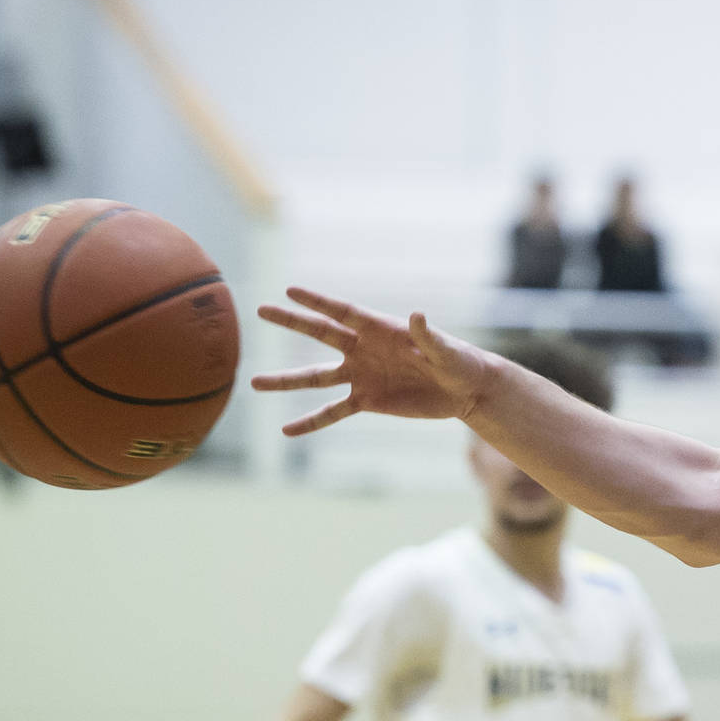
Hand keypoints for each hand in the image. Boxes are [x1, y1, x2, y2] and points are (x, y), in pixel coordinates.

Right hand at [252, 288, 498, 435]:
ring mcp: (362, 375)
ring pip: (317, 378)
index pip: (343, 311)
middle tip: (261, 310)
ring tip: (254, 384)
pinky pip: (333, 412)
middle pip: (321, 333)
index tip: (290, 290)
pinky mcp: (368, 400)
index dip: (317, 301)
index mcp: (381, 329)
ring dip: (286, 381)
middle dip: (292, 322)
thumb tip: (417, 315)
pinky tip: (286, 431)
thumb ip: (428, 336)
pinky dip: (311, 421)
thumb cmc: (459, 362)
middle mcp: (364, 349)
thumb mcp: (445, 350)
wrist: (465, 391)